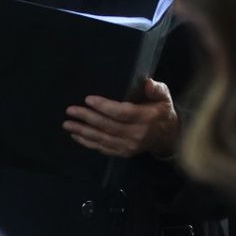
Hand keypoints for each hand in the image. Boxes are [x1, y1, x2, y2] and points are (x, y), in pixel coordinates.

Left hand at [64, 78, 178, 158]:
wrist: (167, 136)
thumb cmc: (162, 110)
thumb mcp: (164, 96)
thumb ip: (156, 89)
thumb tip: (146, 82)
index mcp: (146, 118)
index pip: (122, 113)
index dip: (104, 107)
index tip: (88, 99)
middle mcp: (136, 134)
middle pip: (108, 126)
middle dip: (87, 118)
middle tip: (70, 111)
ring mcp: (129, 146)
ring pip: (102, 139)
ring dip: (82, 132)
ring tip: (67, 124)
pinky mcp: (123, 153)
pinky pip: (103, 148)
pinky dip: (88, 143)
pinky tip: (76, 136)